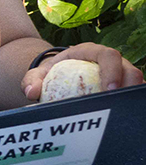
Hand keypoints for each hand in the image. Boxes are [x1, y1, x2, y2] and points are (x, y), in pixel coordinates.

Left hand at [22, 43, 143, 100]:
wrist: (58, 74)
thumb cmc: (50, 72)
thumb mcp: (38, 74)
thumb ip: (31, 80)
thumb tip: (31, 92)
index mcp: (90, 51)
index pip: (108, 55)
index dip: (113, 70)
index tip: (110, 89)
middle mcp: (108, 59)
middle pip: (128, 68)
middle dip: (129, 84)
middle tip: (119, 103)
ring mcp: (118, 71)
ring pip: (134, 81)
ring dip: (132, 94)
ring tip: (124, 110)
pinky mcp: (121, 83)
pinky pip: (131, 92)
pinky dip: (130, 101)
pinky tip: (124, 113)